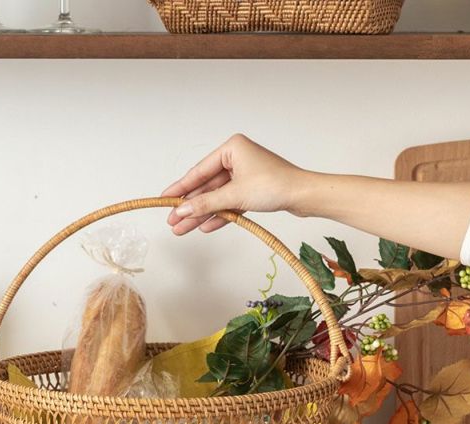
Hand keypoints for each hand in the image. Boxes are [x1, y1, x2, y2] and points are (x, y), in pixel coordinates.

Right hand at [161, 134, 305, 234]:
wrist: (304, 196)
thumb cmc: (275, 185)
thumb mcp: (234, 195)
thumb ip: (206, 204)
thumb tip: (181, 211)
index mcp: (232, 148)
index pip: (199, 172)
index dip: (180, 188)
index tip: (165, 199)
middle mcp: (237, 158)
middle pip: (206, 186)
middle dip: (190, 206)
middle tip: (173, 221)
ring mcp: (245, 175)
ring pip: (217, 197)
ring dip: (202, 214)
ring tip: (183, 229)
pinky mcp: (252, 189)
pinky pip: (229, 203)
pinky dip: (219, 215)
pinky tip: (205, 227)